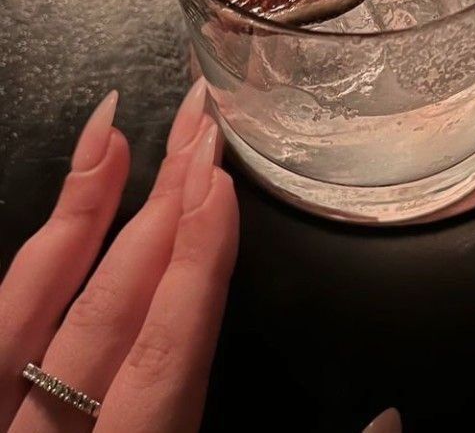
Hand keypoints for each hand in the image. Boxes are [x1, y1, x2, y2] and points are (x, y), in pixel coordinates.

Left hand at [0, 79, 238, 432]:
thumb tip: (377, 400)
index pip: (163, 360)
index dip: (196, 271)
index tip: (220, 188)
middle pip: (117, 312)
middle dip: (170, 215)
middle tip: (205, 132)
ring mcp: (0, 416)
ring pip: (57, 301)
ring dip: (109, 208)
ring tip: (147, 133)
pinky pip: (8, 314)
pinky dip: (54, 240)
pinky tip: (90, 172)